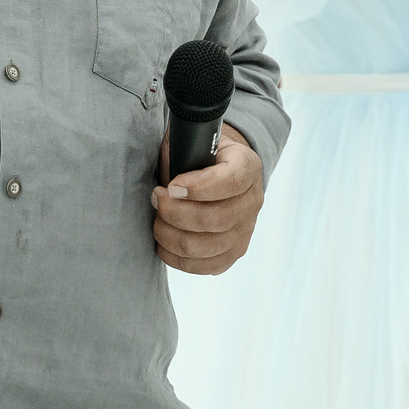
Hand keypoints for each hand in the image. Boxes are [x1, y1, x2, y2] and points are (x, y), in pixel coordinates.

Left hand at [152, 124, 265, 274]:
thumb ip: (182, 151)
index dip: (199, 187)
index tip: (171, 186)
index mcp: (247, 166)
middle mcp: (253, 200)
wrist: (210, 170)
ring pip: (208, 246)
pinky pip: (206, 266)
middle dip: (175, 212)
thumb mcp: (191, 141)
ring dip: (171, 235)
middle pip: (217, 219)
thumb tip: (168, 184)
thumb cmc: (194, 154)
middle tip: (156, 198)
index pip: (231, 182)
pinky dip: (178, 258)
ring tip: (157, 219)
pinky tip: (164, 241)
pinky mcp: (233, 253)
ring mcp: (246, 230)